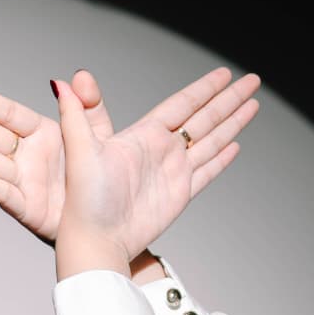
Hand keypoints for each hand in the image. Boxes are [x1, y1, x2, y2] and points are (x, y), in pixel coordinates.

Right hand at [0, 70, 111, 243]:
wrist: (107, 223)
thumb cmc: (101, 181)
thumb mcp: (101, 137)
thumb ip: (89, 106)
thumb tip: (77, 77)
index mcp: (43, 133)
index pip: (8, 113)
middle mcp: (27, 156)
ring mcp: (24, 181)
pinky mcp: (28, 208)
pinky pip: (6, 194)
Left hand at [52, 66, 260, 279]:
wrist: (96, 241)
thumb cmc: (83, 202)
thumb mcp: (79, 151)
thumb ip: (75, 114)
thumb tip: (60, 81)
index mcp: (142, 136)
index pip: (181, 104)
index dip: (204, 89)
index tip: (225, 73)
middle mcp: (160, 151)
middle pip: (204, 118)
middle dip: (228, 99)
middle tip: (252, 81)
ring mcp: (172, 173)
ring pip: (210, 141)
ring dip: (232, 123)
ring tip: (253, 105)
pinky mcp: (179, 196)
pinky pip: (206, 172)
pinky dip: (222, 159)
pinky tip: (235, 145)